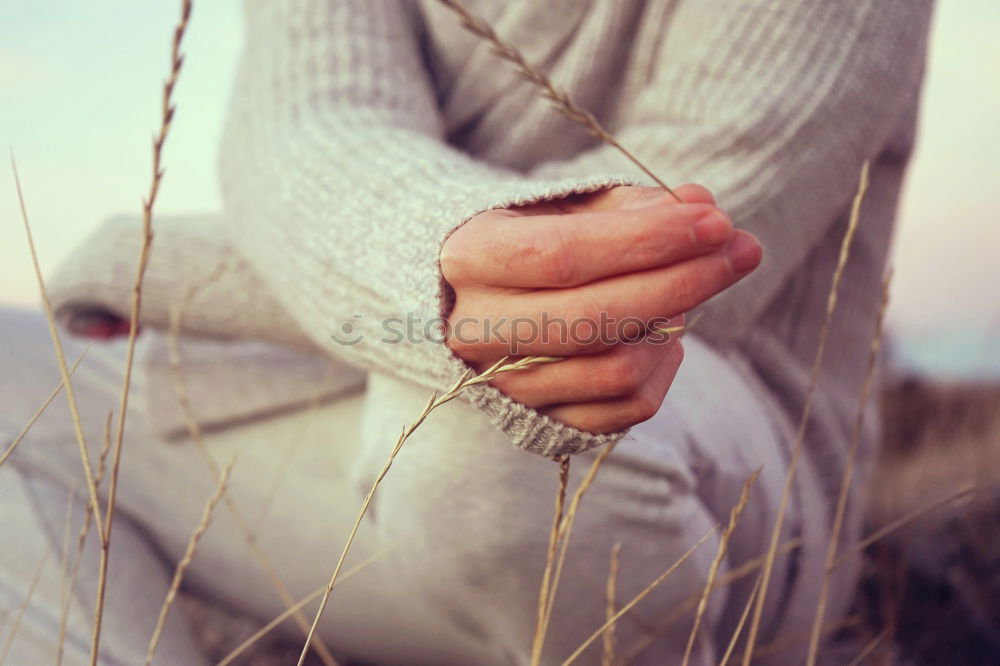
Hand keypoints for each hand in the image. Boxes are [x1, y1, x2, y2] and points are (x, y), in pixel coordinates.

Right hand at [440, 184, 760, 432]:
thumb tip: (701, 206)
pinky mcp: (536, 419)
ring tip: (697, 285)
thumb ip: (631, 205)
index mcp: (469, 260)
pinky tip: (670, 333)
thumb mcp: (566, 206)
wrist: (473, 298)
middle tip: (741, 249)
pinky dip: (662, 369)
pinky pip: (623, 409)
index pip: (562, 256)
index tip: (715, 221)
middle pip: (593, 320)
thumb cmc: (531, 238)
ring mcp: (504, 384)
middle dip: (682, 282)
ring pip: (616, 371)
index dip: (645, 241)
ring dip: (674, 325)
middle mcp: (475, 329)